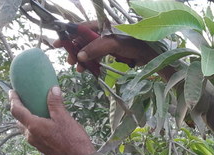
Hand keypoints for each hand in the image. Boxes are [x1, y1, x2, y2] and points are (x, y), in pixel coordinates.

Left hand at [9, 87, 95, 154]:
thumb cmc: (72, 140)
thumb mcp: (64, 118)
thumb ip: (56, 103)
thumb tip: (53, 89)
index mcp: (34, 126)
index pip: (16, 111)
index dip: (13, 100)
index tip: (12, 92)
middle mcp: (31, 136)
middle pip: (19, 120)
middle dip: (19, 109)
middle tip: (24, 100)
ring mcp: (36, 143)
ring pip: (26, 128)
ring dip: (27, 118)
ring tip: (35, 110)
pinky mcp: (42, 148)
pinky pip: (34, 134)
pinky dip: (35, 126)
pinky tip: (45, 122)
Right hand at [53, 23, 173, 79]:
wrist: (155, 54)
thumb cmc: (136, 44)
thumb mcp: (114, 44)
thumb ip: (97, 48)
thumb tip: (80, 55)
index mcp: (103, 25)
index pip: (81, 28)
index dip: (69, 35)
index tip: (58, 43)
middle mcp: (105, 31)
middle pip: (85, 39)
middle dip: (75, 50)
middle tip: (70, 61)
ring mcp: (110, 41)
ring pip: (91, 49)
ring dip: (84, 58)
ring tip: (79, 69)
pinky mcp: (115, 51)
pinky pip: (100, 55)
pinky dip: (93, 62)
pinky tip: (90, 70)